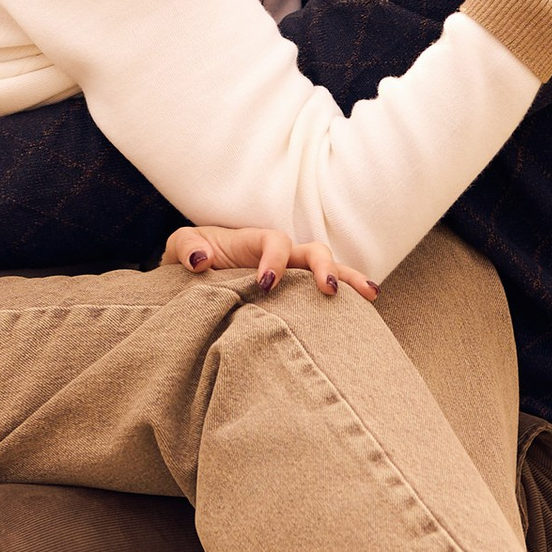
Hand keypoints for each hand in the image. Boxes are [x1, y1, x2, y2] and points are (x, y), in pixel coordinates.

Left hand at [160, 223, 376, 300]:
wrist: (191, 277)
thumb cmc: (191, 257)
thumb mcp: (180, 246)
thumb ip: (186, 247)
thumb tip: (201, 261)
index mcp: (254, 241)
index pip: (275, 241)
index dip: (275, 259)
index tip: (266, 284)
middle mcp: (279, 255)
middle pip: (311, 251)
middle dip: (323, 267)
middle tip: (330, 291)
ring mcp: (292, 274)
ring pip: (328, 270)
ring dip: (349, 280)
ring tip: (371, 295)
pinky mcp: (294, 296)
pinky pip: (320, 295)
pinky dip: (346, 298)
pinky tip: (365, 310)